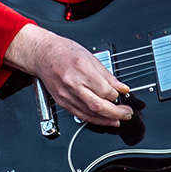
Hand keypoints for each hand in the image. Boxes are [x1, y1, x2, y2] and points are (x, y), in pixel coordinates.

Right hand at [5, 23, 130, 124]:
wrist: (43, 54)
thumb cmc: (64, 52)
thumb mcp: (90, 57)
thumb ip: (107, 75)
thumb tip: (122, 88)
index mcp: (82, 69)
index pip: (105, 90)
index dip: (117, 95)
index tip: (123, 95)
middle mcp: (73, 84)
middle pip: (98, 105)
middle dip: (117, 112)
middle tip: (127, 113)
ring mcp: (66, 95)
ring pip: (89, 114)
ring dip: (107, 119)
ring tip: (118, 119)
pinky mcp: (62, 102)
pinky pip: (80, 115)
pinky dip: (94, 120)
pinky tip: (104, 120)